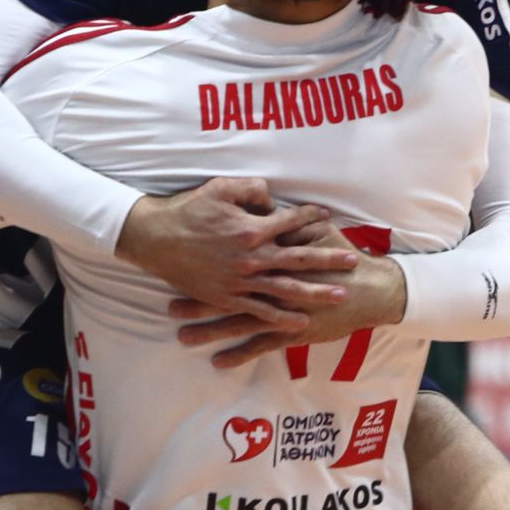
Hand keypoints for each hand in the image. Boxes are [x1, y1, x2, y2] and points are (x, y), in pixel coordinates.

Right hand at [116, 177, 357, 330]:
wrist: (156, 239)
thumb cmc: (187, 210)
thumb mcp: (220, 188)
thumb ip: (252, 190)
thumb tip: (272, 200)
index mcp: (252, 228)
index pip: (291, 222)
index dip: (311, 217)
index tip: (326, 216)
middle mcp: (252, 256)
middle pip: (300, 259)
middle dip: (329, 260)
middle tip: (353, 261)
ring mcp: (241, 280)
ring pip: (286, 289)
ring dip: (316, 292)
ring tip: (340, 294)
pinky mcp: (228, 297)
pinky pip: (260, 310)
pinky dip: (282, 317)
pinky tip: (302, 321)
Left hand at [168, 222, 407, 367]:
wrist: (369, 290)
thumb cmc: (344, 257)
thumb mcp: (318, 231)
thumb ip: (291, 223)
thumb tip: (269, 211)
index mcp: (277, 259)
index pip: (236, 260)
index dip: (208, 263)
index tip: (181, 267)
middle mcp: (273, 287)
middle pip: (228, 294)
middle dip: (198, 302)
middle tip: (170, 307)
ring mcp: (282, 313)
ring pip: (238, 323)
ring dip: (210, 331)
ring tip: (182, 336)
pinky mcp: (292, 334)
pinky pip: (260, 347)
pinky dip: (239, 355)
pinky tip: (218, 362)